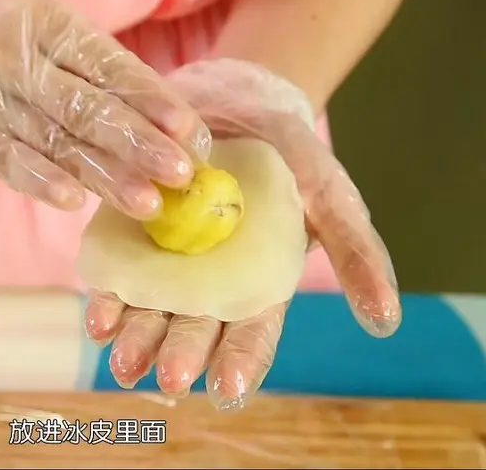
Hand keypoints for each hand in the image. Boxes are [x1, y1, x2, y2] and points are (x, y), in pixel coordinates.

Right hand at [0, 0, 210, 219]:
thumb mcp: (46, 31)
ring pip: (54, 142)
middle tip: (181, 174)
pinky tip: (76, 202)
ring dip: (104, 176)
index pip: (108, 66)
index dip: (151, 101)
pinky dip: (43, 182)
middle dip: (138, 143)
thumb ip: (96, 69)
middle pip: (86, 107)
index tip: (190, 133)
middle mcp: (12, 57)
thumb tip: (165, 123)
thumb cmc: (2, 40)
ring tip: (147, 203)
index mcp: (46, 22)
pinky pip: (9, 163)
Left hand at [84, 59, 400, 410]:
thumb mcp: (330, 196)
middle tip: (170, 378)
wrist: (237, 98)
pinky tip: (99, 313)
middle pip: (194, 326)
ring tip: (122, 361)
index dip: (242, 360)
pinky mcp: (131, 232)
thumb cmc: (293, 154)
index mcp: (257, 283)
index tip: (229, 387)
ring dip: (137, 337)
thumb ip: (356, 254)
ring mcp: (166, 259)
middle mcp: (207, 281)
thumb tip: (387, 323)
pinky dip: (108, 293)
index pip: (251, 332)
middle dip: (181, 353)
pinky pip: (117, 269)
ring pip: (150, 310)